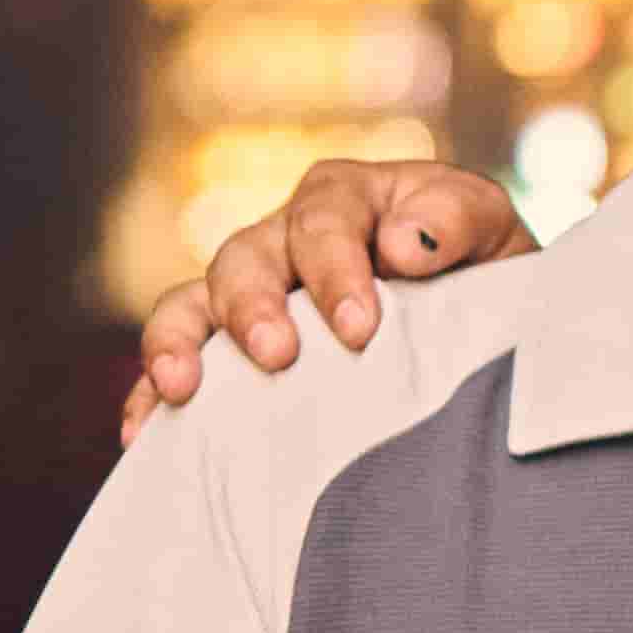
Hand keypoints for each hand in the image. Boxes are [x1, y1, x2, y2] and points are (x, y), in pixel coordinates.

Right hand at [120, 155, 526, 440]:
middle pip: (244, 257)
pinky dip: (150, 392)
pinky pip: (173, 362)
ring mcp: (248, 293)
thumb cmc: (481, 268)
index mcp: (344, 199)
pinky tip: (142, 434)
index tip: (360, 329)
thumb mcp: (490, 231)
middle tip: (279, 356)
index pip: (324, 222)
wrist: (479, 316)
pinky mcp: (227, 349)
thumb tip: (402, 245)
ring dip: (179, 342)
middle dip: (254, 307)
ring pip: (192, 302)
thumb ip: (457, 221)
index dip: (334, 271)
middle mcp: (283, 237)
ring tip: (183, 389)